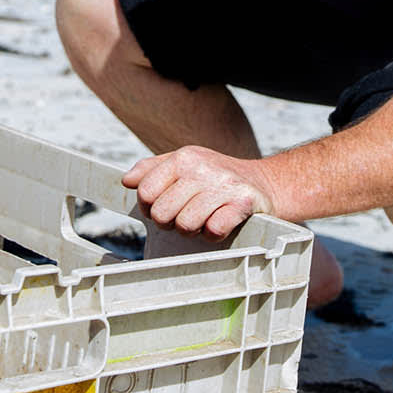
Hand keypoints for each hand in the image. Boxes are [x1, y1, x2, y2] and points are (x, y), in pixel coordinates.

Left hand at [123, 147, 275, 238]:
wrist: (265, 184)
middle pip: (162, 213)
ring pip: (185, 225)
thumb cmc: (218, 178)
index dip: (149, 207)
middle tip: (185, 215)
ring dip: (193, 230)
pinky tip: (220, 223)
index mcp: (184, 157)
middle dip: (171, 222)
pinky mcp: (242, 203)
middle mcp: (202, 168)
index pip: (145, 192)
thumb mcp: (185, 164)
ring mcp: (223, 185)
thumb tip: (127, 180)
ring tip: (204, 219)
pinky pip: (213, 230)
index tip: (164, 206)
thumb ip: (152, 170)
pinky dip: (214, 234)